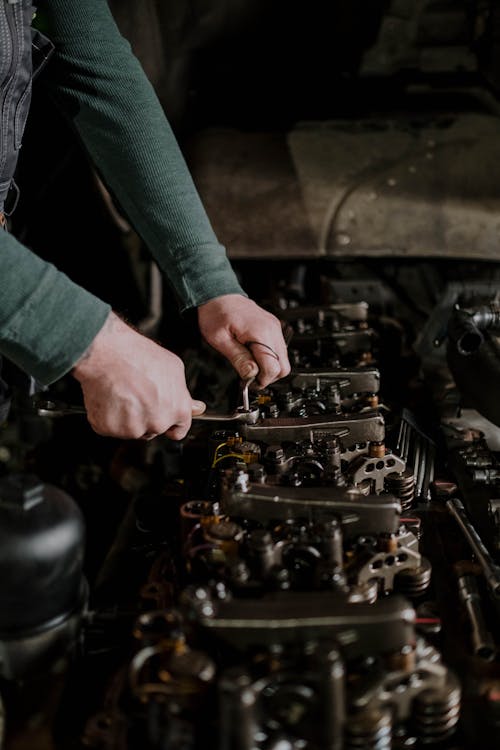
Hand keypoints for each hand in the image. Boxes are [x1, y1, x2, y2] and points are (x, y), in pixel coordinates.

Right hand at [72, 312, 205, 439]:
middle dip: (147, 416)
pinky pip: (110, 427)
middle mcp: (158, 423)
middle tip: (137, 393)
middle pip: (153, 429)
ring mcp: (133, 428)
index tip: (163, 416)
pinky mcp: (110, 428)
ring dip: (126, 417)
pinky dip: (108, 417)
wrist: (106, 352)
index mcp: (177, 409)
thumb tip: (197, 408)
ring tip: (122, 392)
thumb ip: (183, 393)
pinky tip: (109, 397)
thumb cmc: (138, 356)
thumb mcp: (173, 367)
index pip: (178, 431)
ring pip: (131, 430)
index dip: (170, 423)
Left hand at [197, 294, 290, 386]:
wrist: (218, 294)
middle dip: (267, 376)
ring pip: (283, 360)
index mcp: (260, 332)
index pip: (273, 368)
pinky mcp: (273, 328)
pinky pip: (278, 351)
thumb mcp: (220, 340)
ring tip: (249, 364)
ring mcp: (275, 328)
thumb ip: (238, 359)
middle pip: (283, 367)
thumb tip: (251, 375)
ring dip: (268, 368)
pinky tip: (253, 356)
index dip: (261, 380)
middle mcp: (272, 330)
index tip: (249, 382)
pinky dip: (268, 358)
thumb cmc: (216, 313)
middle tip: (250, 376)